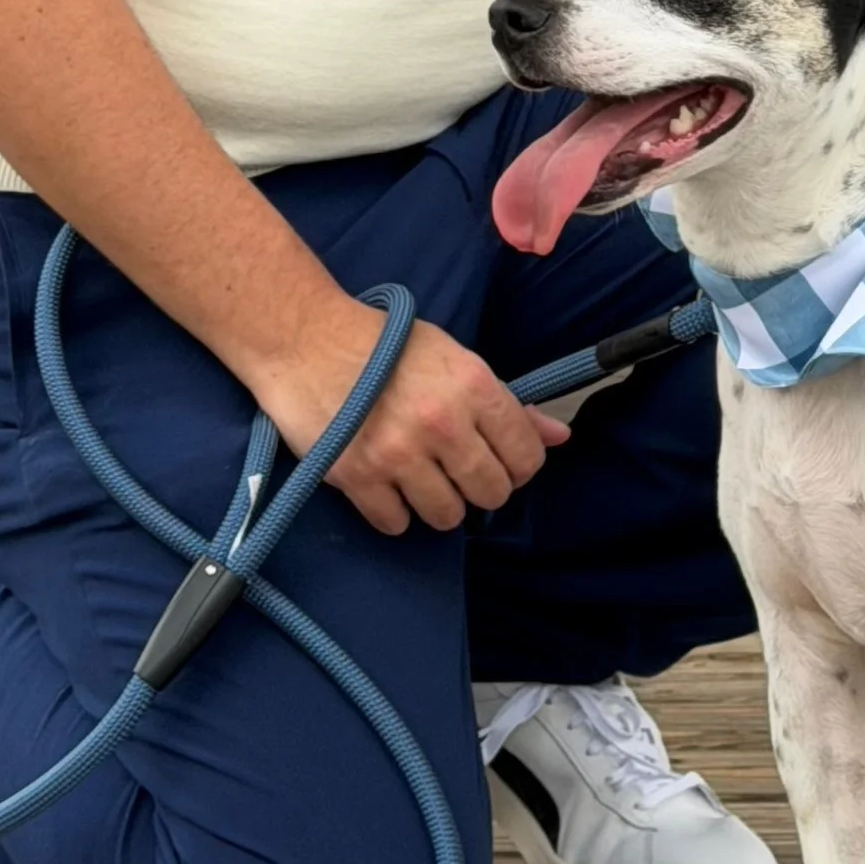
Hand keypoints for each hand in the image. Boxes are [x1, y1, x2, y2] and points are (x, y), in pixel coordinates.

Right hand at [251, 299, 567, 536]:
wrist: (306, 339)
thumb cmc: (383, 345)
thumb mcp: (453, 358)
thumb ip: (507, 404)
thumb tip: (558, 437)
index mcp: (473, 386)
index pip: (526, 456)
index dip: (517, 464)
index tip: (498, 460)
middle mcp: (442, 423)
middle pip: (491, 494)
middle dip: (478, 486)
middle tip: (455, 469)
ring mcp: (399, 454)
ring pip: (446, 517)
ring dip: (436, 502)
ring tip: (418, 474)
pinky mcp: (357, 477)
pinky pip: (396, 524)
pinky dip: (393, 511)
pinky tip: (384, 483)